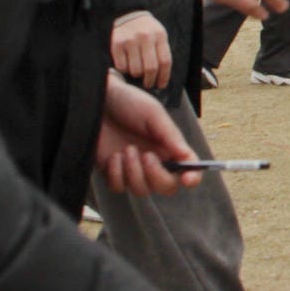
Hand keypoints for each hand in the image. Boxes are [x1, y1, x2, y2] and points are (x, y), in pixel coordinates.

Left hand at [96, 75, 198, 197]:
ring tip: (127, 148)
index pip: (188, 168)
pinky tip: (113, 156)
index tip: (187, 179)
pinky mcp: (112, 172)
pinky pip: (119, 187)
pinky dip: (116, 174)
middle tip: (147, 156)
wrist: (96, 100)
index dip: (192, 177)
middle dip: (157, 177)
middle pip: (166, 186)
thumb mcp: (152, 113)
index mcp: (169, 146)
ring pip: (142, 190)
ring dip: (134, 172)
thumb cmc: (127, 102)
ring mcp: (133, 169)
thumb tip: (186, 155)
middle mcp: (155, 161)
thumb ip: (170, 135)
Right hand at [110, 10, 171, 85]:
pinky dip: (125, 70)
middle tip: (148, 84)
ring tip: (137, 72)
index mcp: (160, 36)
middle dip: (150, 81)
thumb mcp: (159, 35)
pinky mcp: (117, 44)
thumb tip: (161, 78)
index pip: (165, 61)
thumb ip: (161, 52)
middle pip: (150, 68)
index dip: (164, 77)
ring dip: (137, 75)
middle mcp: (145, 37)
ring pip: (135, 70)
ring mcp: (130, 41)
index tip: (161, 85)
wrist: (129, 15)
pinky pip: (122, 66)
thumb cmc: (147, 30)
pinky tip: (127, 65)